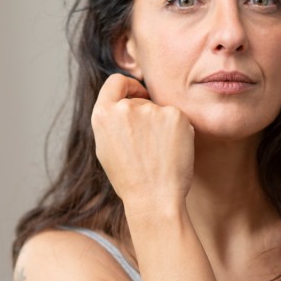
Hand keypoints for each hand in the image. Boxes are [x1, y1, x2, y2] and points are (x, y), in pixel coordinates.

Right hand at [91, 74, 193, 207]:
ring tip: (158, 154)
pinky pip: (177, 118)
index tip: (136, 95)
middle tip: (147, 148)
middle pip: (140, 101)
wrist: (154, 199)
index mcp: (103, 114)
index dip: (128, 86)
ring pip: (160, 111)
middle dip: (145, 118)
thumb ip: (112, 120)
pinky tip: (172, 151)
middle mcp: (125, 108)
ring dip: (161, 127)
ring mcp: (151, 110)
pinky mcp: (175, 116)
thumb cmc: (130, 179)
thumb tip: (126, 100)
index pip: (116, 82)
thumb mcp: (106, 147)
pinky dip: (177, 132)